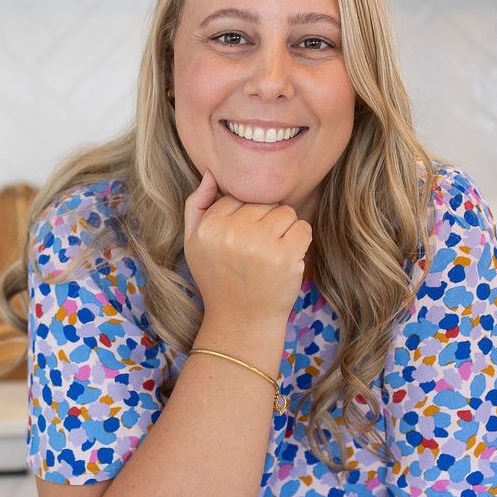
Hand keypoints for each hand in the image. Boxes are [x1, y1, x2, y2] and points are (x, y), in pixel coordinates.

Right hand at [183, 170, 311, 330]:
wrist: (241, 322)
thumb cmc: (217, 280)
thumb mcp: (194, 244)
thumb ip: (196, 206)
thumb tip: (211, 173)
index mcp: (208, 226)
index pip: (237, 197)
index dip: (244, 217)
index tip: (241, 240)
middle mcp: (232, 232)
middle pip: (263, 202)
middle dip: (265, 222)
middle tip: (256, 250)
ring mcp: (259, 244)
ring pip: (285, 212)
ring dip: (284, 230)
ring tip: (271, 253)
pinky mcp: (285, 256)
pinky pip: (303, 228)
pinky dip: (300, 241)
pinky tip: (286, 259)